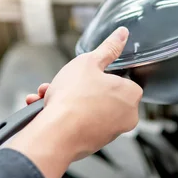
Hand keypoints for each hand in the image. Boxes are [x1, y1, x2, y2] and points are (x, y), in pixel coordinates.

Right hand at [7, 27, 142, 177]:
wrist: (56, 134)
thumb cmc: (74, 98)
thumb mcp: (89, 62)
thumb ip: (108, 48)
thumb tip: (122, 34)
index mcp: (131, 94)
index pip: (122, 78)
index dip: (101, 74)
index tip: (86, 73)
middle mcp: (126, 116)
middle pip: (102, 94)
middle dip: (77, 87)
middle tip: (62, 82)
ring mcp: (110, 132)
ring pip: (88, 108)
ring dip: (67, 99)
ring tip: (48, 94)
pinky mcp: (94, 143)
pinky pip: (80, 123)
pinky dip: (65, 115)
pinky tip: (46, 108)